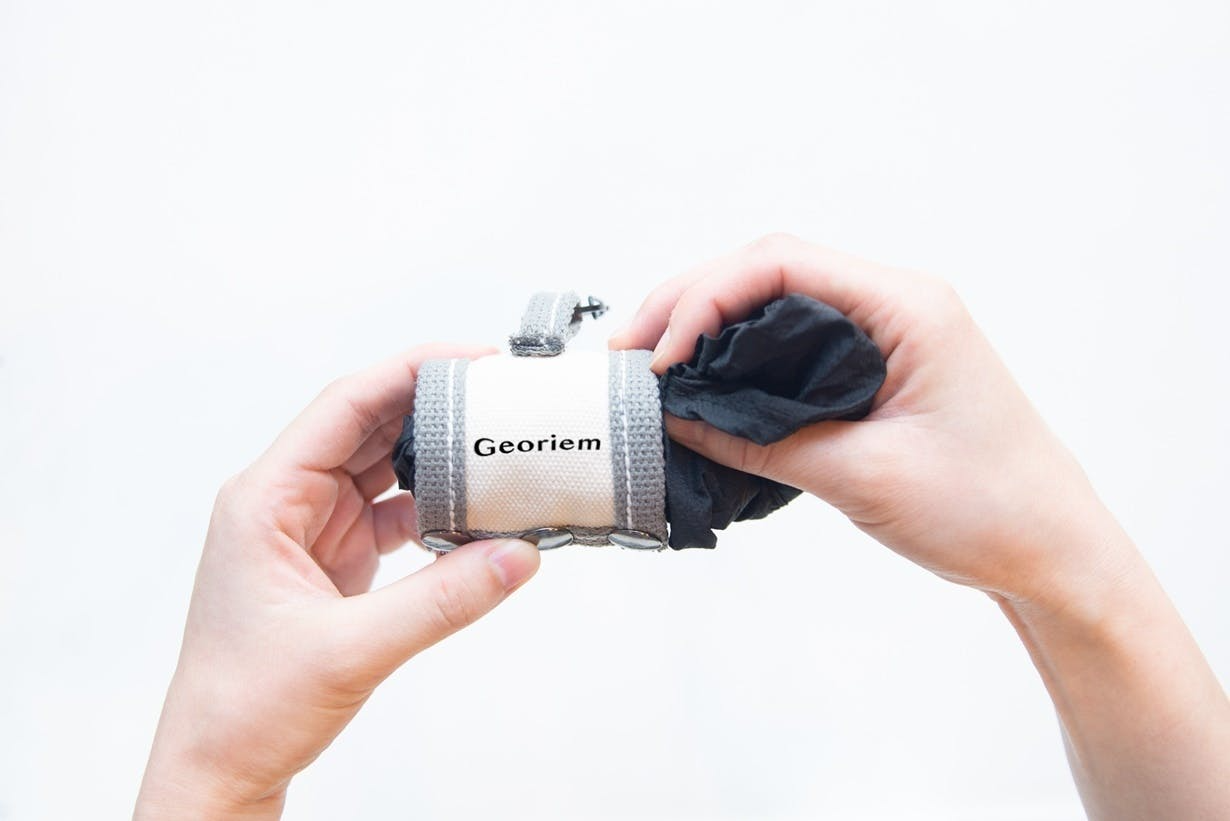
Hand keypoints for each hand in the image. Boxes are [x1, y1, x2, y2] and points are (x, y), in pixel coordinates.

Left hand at [135, 344, 540, 819]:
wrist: (221, 764)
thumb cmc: (243, 705)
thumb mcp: (351, 649)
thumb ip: (442, 600)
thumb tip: (514, 555)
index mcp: (265, 499)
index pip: (345, 406)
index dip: (410, 372)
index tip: (470, 360)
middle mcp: (286, 503)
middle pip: (369, 427)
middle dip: (433, 408)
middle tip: (497, 398)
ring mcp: (311, 530)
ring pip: (384, 469)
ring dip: (437, 460)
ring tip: (496, 449)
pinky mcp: (334, 561)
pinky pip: (393, 514)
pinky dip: (435, 511)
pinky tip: (473, 514)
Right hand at [611, 234, 1229, 820]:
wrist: (1053, 553)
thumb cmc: (989, 509)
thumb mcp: (860, 476)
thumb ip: (761, 442)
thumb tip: (682, 419)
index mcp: (908, 306)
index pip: (780, 262)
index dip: (704, 298)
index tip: (662, 355)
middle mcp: (898, 304)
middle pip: (770, 270)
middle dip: (691, 303)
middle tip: (631, 351)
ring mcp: (889, 333)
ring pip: (778, 302)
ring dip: (711, 325)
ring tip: (653, 363)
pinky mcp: (879, 370)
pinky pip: (796, 341)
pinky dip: (743, 355)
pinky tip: (705, 383)